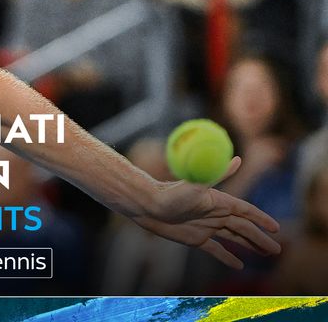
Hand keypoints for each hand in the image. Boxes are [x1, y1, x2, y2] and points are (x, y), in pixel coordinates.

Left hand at [132, 156, 280, 268]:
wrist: (147, 205)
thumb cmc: (170, 193)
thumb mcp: (197, 183)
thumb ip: (218, 174)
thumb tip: (238, 159)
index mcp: (219, 201)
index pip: (246, 211)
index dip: (261, 219)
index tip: (276, 228)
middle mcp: (215, 214)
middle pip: (243, 228)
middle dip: (260, 238)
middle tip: (277, 250)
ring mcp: (206, 227)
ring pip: (233, 238)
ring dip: (249, 246)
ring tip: (265, 254)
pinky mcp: (195, 239)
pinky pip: (216, 250)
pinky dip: (227, 257)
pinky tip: (239, 264)